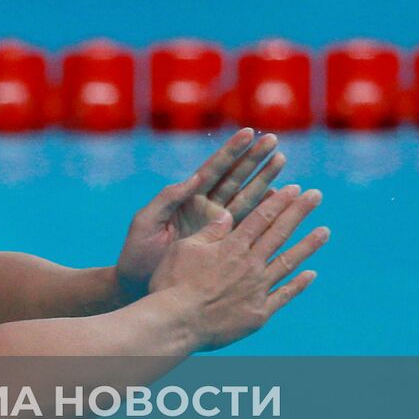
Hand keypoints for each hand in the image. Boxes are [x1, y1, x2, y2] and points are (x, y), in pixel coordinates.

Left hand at [116, 128, 284, 291]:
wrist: (137, 286)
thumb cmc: (136, 254)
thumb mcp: (146, 221)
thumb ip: (168, 198)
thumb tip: (194, 177)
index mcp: (185, 198)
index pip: (212, 169)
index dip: (231, 152)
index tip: (249, 133)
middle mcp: (203, 208)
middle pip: (233, 178)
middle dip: (253, 159)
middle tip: (273, 140)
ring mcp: (215, 225)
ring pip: (245, 196)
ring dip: (264, 179)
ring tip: (281, 160)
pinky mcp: (222, 243)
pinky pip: (247, 224)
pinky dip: (264, 210)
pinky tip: (279, 197)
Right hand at [151, 183, 327, 350]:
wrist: (176, 323)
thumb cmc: (173, 283)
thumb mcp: (185, 248)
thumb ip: (210, 232)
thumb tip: (228, 214)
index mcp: (231, 247)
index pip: (260, 218)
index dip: (279, 201)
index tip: (295, 189)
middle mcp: (250, 265)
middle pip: (279, 233)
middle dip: (299, 212)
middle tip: (317, 196)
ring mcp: (257, 289)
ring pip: (288, 262)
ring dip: (308, 245)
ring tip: (325, 231)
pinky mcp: (259, 313)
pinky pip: (284, 296)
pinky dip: (298, 285)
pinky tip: (311, 274)